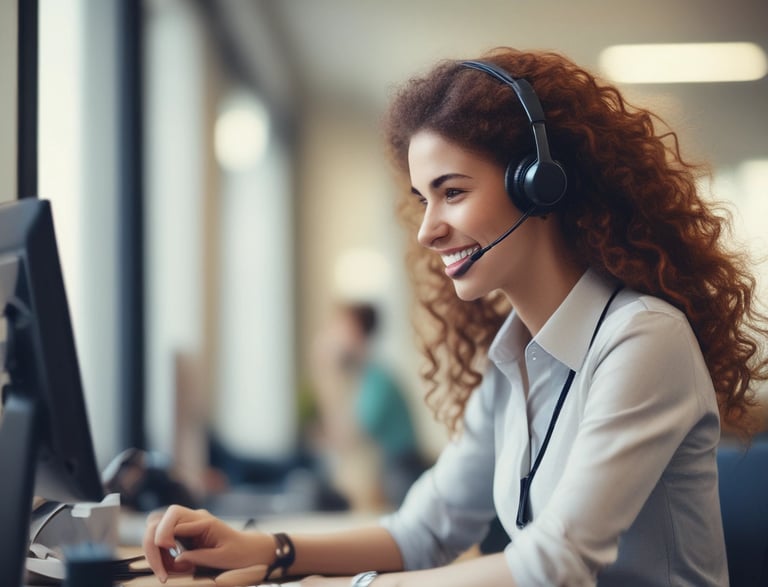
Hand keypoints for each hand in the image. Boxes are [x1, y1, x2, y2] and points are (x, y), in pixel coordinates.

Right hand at [143, 504, 272, 583]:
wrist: (250, 551)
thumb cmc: (239, 553)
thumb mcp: (222, 558)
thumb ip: (199, 556)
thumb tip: (175, 558)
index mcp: (203, 520)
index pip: (173, 516)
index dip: (163, 534)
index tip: (167, 552)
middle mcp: (192, 519)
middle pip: (158, 522)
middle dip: (153, 547)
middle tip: (161, 573)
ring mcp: (186, 526)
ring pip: (156, 533)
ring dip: (156, 555)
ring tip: (169, 574)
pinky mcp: (183, 536)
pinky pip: (163, 543)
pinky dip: (163, 558)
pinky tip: (175, 569)